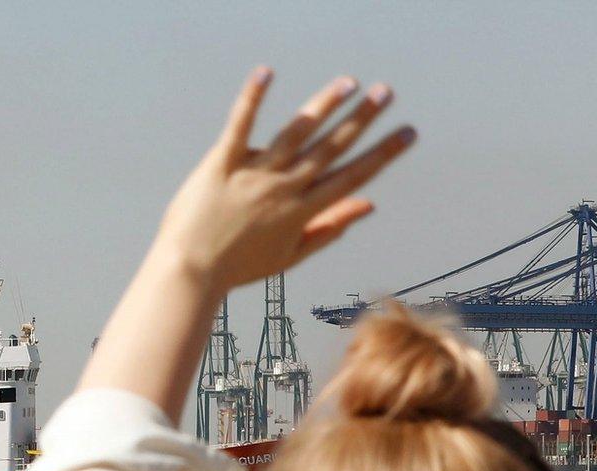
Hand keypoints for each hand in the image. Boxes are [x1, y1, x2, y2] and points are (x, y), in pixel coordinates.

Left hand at [153, 70, 415, 289]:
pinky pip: (240, 126)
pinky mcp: (221, 164)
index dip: (383, 153)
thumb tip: (369, 204)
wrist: (188, 271)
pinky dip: (253, 99)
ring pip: (295, 133)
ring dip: (324, 105)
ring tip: (349, 83)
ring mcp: (252, 175)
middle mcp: (282, 189)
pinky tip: (266, 73)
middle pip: (330, 148)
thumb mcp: (290, 254)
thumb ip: (330, 227)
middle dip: (361, 119)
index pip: (352, 176)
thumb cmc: (238, 267)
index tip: (407, 132)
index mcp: (302, 211)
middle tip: (386, 92)